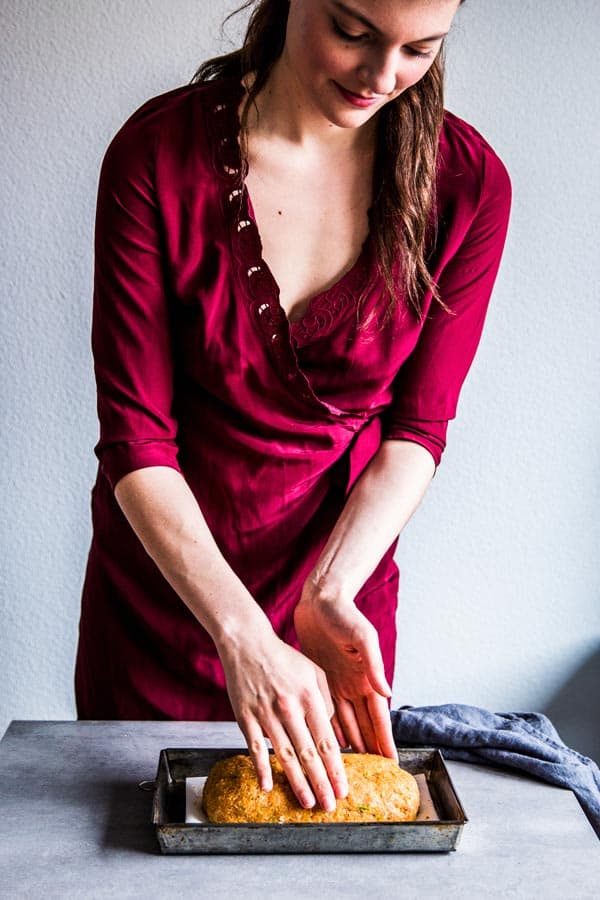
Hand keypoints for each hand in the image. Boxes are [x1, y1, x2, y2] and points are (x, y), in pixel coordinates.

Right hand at [217, 626, 348, 810]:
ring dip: (297, 783)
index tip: (343, 789)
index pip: (326, 741)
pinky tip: (268, 786)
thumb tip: (331, 730)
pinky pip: (255, 748)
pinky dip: (262, 769)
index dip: (336, 768)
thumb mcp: (314, 671)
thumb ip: (326, 700)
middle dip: (321, 783)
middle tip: (330, 806)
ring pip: (285, 755)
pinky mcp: (245, 716)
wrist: (247, 643)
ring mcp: (266, 713)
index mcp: (309, 696)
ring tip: (308, 803)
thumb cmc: (284, 658)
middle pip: (308, 754)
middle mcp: (289, 707)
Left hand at [294, 582, 396, 758]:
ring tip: (351, 767)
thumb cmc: (344, 613)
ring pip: (346, 721)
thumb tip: (388, 693)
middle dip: (370, 750)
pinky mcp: (320, 678)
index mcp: (368, 676)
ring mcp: (338, 682)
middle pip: (365, 725)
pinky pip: (326, 709)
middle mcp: (355, 683)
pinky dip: (330, 727)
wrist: (320, 598)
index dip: (385, 740)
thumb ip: (374, 665)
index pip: (379, 717)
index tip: (393, 763)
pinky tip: (329, 743)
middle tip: (372, 777)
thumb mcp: (362, 636)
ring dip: (350, 743)